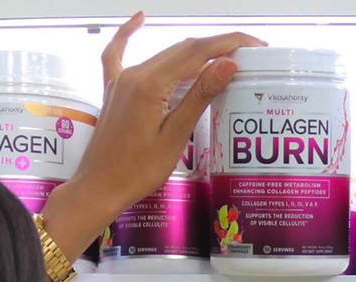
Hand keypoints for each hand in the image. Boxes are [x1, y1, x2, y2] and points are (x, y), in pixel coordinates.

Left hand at [40, 13, 264, 266]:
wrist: (100, 187)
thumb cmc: (138, 171)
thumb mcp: (176, 135)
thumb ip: (199, 96)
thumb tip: (226, 64)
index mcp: (151, 84)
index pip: (197, 53)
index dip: (229, 44)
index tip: (255, 45)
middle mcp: (135, 74)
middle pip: (183, 49)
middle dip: (218, 46)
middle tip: (249, 52)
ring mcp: (122, 80)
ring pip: (163, 54)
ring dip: (194, 50)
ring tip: (223, 52)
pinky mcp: (114, 91)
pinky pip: (119, 53)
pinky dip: (129, 34)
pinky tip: (139, 20)